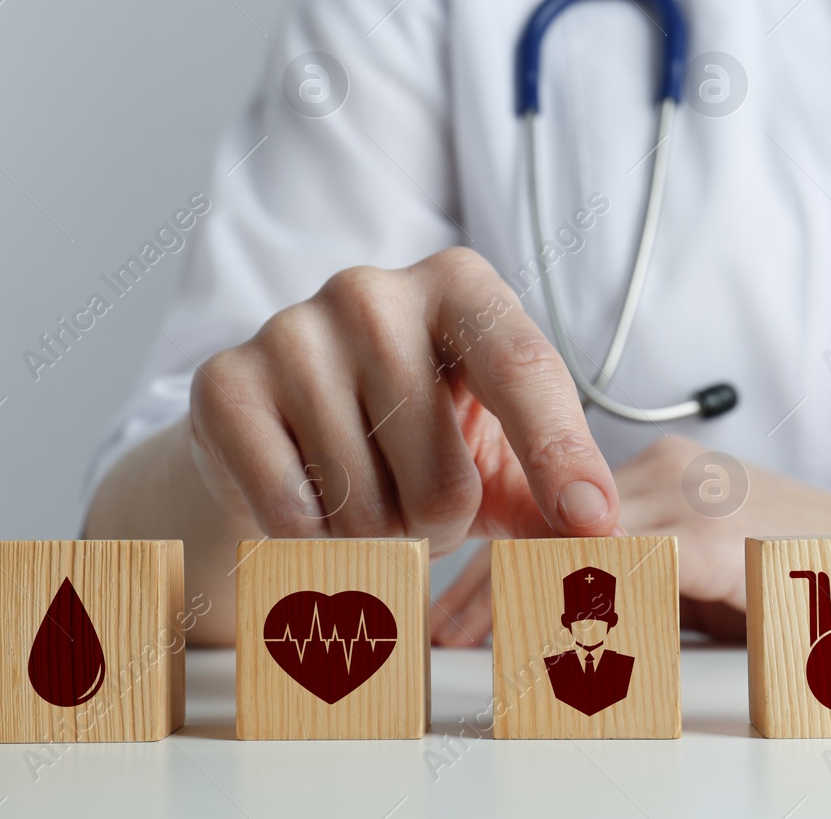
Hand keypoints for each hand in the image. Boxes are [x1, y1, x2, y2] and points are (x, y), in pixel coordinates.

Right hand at [186, 247, 620, 554]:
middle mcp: (372, 290)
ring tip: (366, 502)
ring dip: (378, 537)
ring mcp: (291, 330)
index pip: (524, 369)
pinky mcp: (224, 384)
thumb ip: (557, 496)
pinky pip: (293, 512)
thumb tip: (606, 544)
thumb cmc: (416, 440)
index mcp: (460, 286)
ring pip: (365, 503)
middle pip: (442, 469)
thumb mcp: (498, 456)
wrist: (283, 437)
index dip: (561, 454)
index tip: (592, 523)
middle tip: (423, 510)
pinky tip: (308, 503)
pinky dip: (312, 541)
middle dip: (442, 523)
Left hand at [431, 435, 830, 644]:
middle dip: (484, 583)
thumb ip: (647, 575)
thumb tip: (567, 616)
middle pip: (544, 524)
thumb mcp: (717, 566)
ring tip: (458, 643)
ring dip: (509, 596)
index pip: (551, 512)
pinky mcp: (717, 537)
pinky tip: (535, 633)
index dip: (493, 561)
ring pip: (570, 544)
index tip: (447, 606)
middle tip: (433, 634)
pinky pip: (627, 569)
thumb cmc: (819, 567)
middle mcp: (666, 472)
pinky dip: (573, 602)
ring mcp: (692, 498)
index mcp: (661, 472)